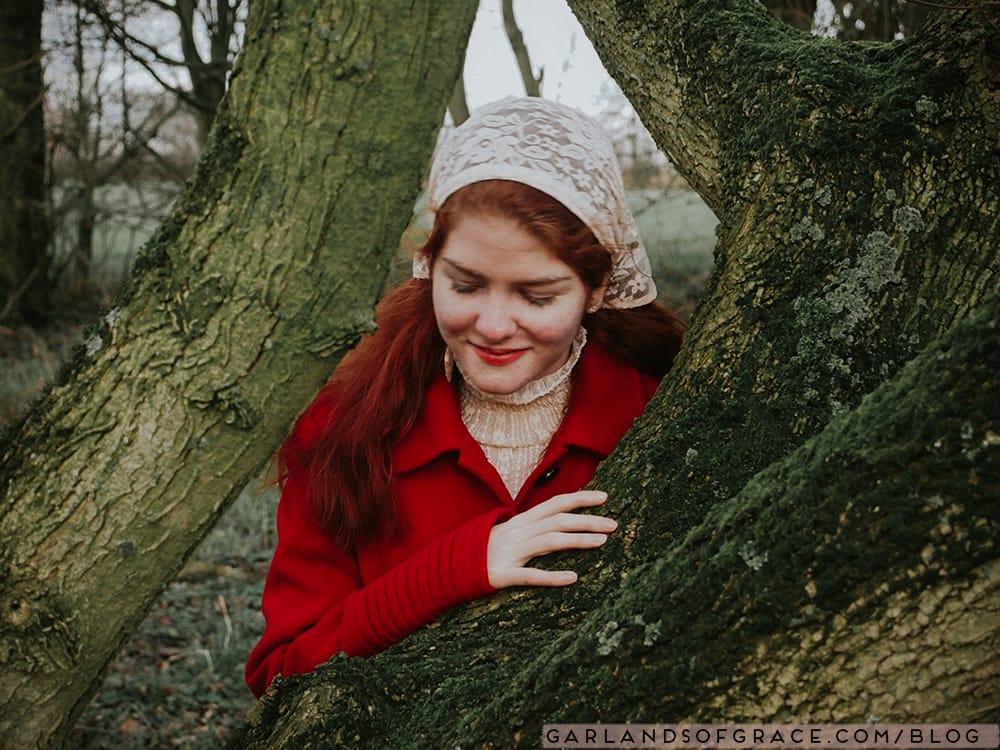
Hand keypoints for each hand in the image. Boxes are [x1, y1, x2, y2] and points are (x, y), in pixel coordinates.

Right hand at [487, 490, 615, 588]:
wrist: (450, 565)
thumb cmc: (484, 549)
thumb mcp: (509, 533)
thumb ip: (534, 526)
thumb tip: (561, 521)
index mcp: (521, 521)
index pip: (554, 504)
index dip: (579, 499)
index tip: (604, 497)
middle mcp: (518, 532)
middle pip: (557, 521)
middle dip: (587, 521)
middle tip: (613, 524)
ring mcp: (511, 553)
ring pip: (549, 542)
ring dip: (577, 540)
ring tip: (601, 542)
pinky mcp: (502, 575)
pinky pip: (529, 575)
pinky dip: (551, 577)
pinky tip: (571, 579)